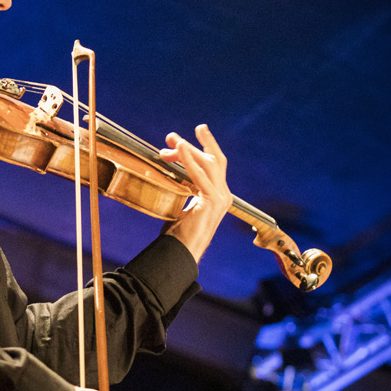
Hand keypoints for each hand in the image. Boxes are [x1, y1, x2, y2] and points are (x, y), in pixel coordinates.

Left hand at [159, 124, 230, 261]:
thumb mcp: (180, 206)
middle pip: (212, 160)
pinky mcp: (212, 201)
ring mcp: (221, 198)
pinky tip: (180, 149)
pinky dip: (189, 159)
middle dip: (194, 145)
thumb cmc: (178, 236)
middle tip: (171, 137)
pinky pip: (200, 175)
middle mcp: (223, 195)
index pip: (211, 166)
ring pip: (209, 164)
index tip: (178, 142)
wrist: (182, 253)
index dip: (197, 150)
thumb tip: (168, 175)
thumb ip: (182, 190)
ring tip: (174, 139)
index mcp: (217, 196)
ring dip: (189, 149)